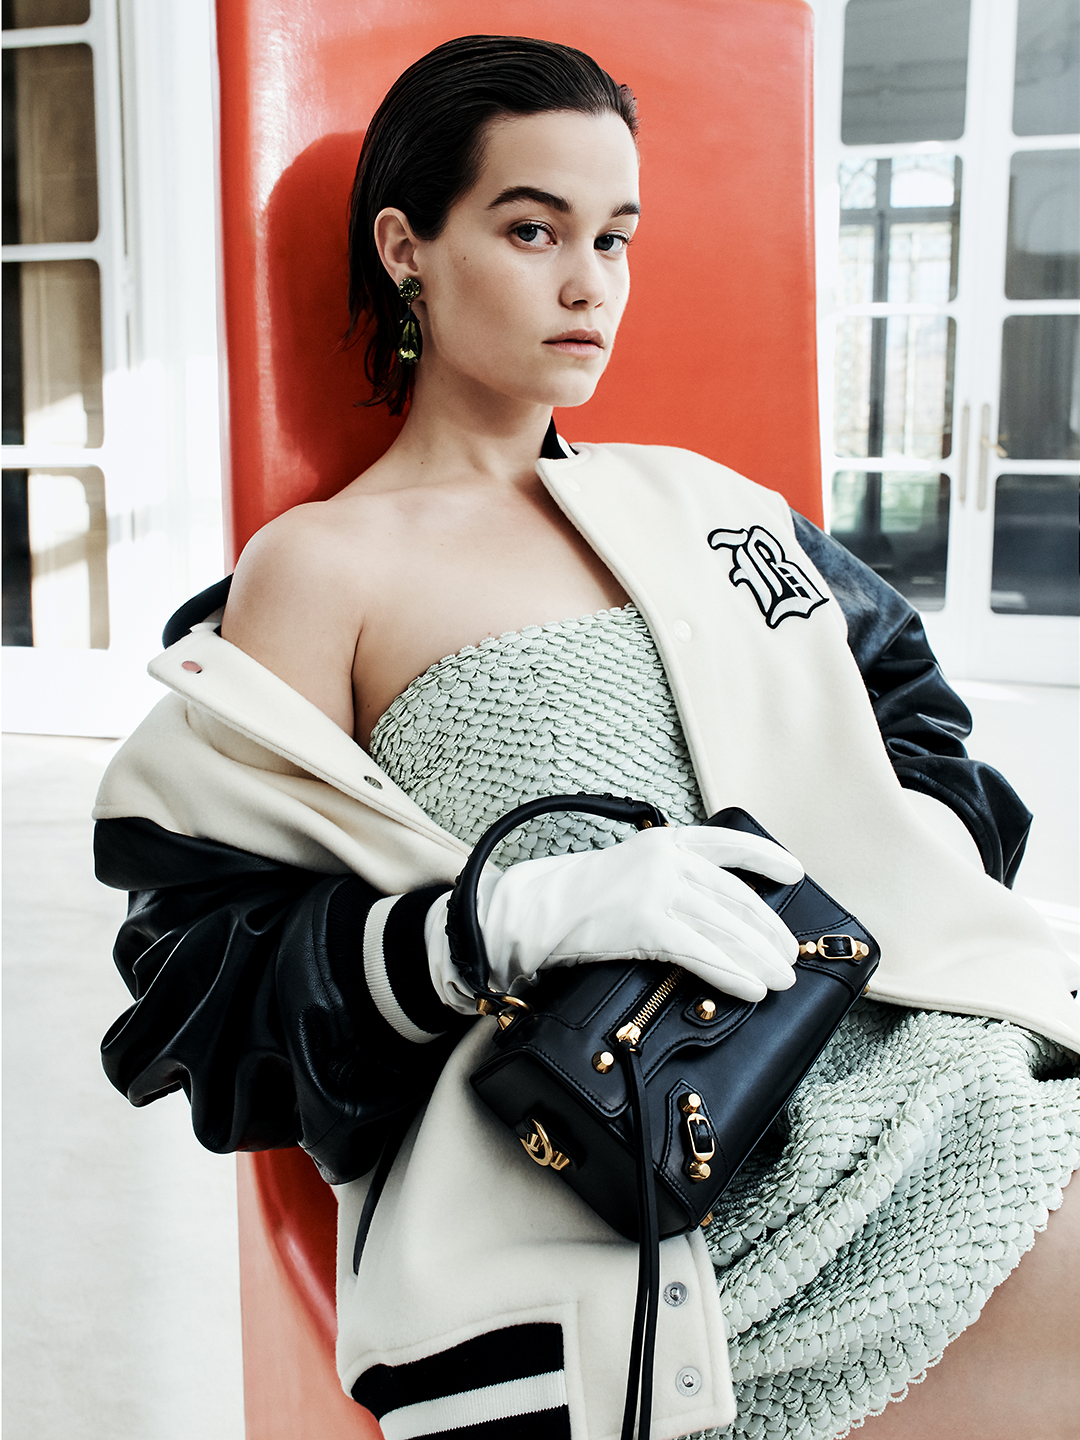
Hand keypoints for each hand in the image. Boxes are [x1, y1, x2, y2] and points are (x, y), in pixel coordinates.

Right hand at [425, 824, 803, 1014]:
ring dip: (760, 958)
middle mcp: (667, 860)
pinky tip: (751, 988)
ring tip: (780, 979)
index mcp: (665, 842)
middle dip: (769, 931)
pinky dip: (733, 973)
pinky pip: (703, 952)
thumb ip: (673, 879)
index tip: (794, 873)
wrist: (537, 908)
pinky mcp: (647, 923)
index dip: (766, 858)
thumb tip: (720, 913)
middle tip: (789, 956)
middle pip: (736, 897)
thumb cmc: (581, 897)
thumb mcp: (631, 870)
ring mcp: (658, 890)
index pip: (729, 843)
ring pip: (726, 927)